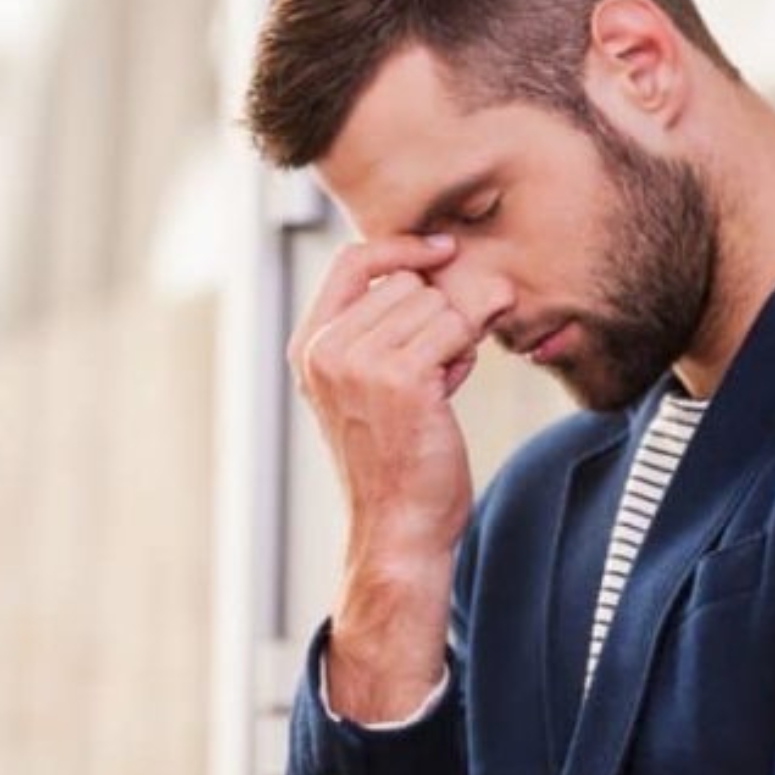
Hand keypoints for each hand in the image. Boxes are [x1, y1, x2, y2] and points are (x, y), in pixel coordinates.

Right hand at [289, 234, 479, 720]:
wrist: (398, 528)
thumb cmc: (393, 463)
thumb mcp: (369, 387)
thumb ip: (387, 329)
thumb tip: (449, 266)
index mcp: (309, 348)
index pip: (352, 261)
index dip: (401, 247)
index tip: (442, 250)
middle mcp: (326, 350)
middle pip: (406, 282)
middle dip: (437, 315)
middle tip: (438, 366)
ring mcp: (359, 362)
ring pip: (436, 305)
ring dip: (454, 338)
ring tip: (440, 384)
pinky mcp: (401, 377)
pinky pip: (455, 329)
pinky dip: (465, 354)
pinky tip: (451, 389)